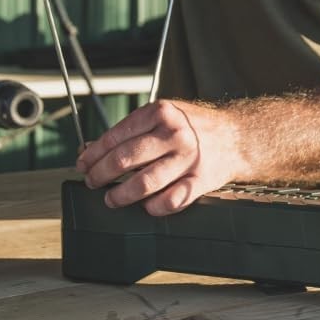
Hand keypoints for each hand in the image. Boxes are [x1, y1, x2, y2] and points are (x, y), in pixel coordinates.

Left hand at [76, 100, 247, 215]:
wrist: (236, 136)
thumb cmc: (193, 126)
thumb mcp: (163, 115)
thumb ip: (131, 130)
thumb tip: (92, 149)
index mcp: (161, 112)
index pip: (117, 136)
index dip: (94, 153)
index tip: (83, 163)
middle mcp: (174, 134)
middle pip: (126, 159)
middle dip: (101, 174)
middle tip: (91, 182)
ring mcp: (188, 158)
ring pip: (144, 183)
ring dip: (121, 195)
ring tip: (111, 198)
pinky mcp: (200, 180)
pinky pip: (170, 200)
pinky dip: (153, 207)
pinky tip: (145, 206)